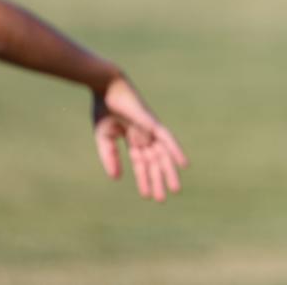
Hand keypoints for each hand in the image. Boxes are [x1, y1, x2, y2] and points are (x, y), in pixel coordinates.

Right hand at [92, 74, 188, 201]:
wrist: (106, 88)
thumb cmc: (103, 109)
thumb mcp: (104, 138)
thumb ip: (110, 157)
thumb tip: (117, 178)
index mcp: (132, 139)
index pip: (141, 163)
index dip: (143, 179)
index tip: (147, 196)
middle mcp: (145, 136)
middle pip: (154, 162)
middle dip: (158, 180)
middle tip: (162, 199)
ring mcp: (150, 130)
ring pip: (163, 155)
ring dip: (169, 171)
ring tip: (174, 190)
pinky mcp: (153, 123)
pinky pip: (168, 139)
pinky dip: (175, 151)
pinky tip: (183, 165)